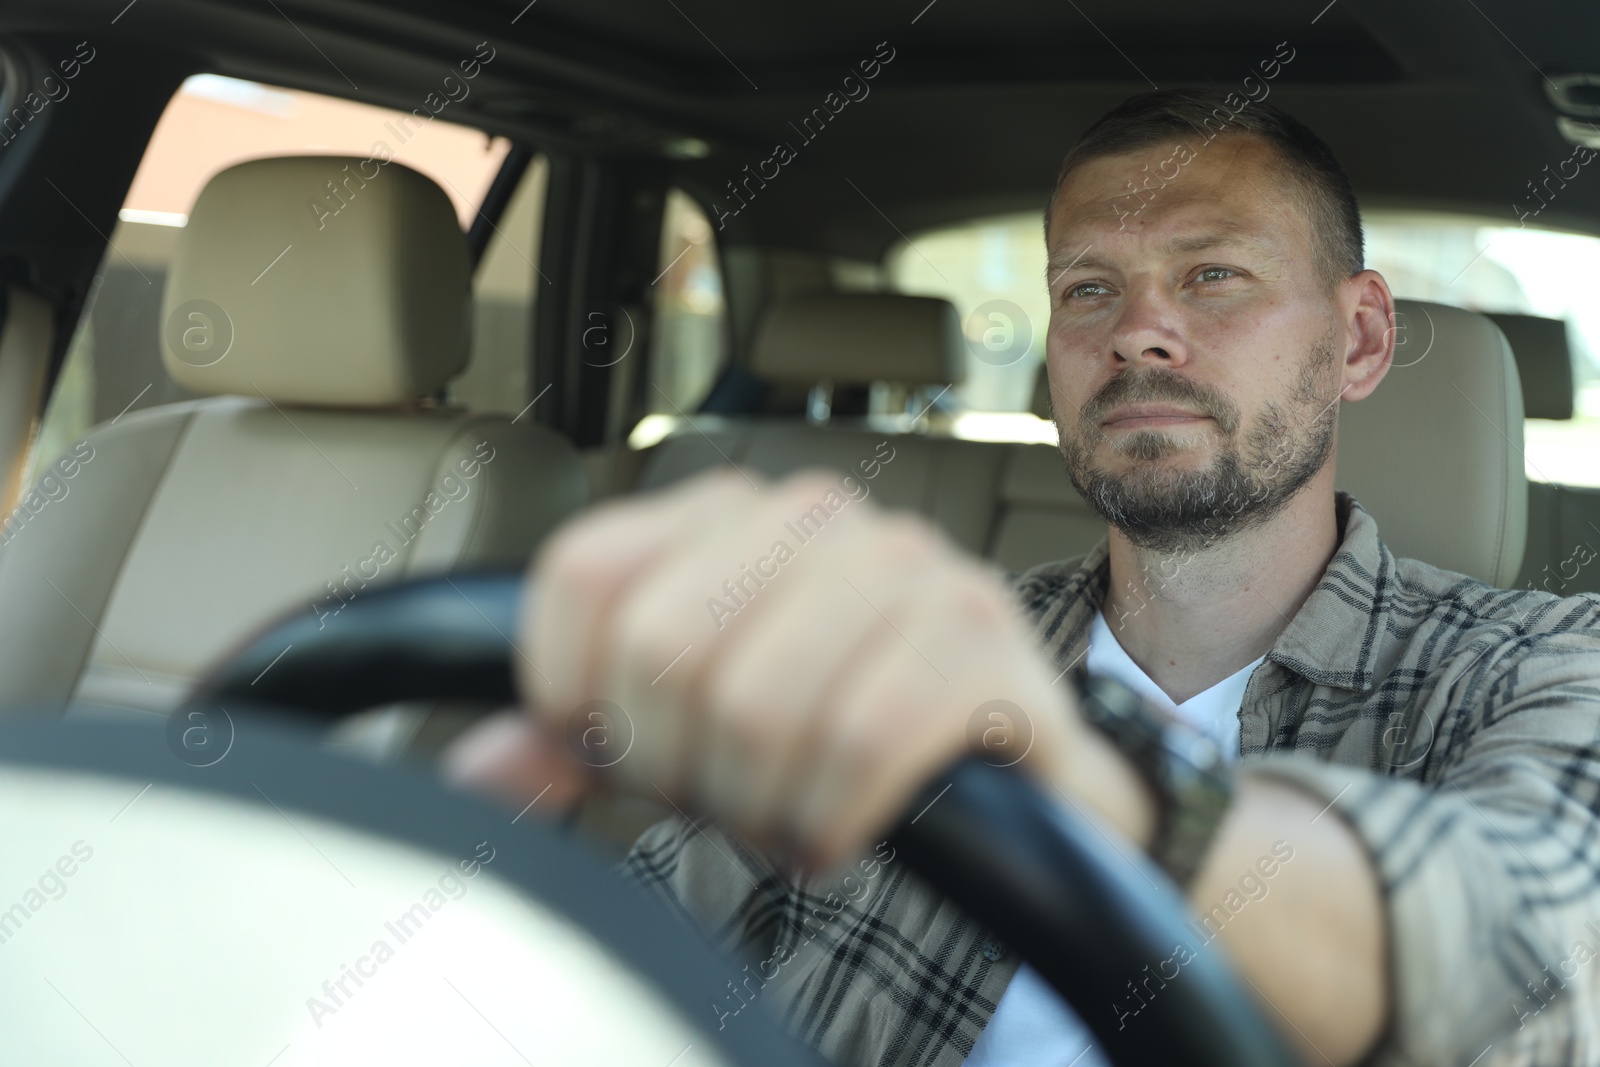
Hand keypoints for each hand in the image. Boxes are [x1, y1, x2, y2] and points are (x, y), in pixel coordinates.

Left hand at [449, 468, 1143, 867]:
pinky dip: (832, 819)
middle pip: (659, 650)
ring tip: (788, 814)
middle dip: (677, 768)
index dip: (577, 695)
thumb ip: (578, 736)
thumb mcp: (689, 723)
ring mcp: (909, 567)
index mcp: (727, 512)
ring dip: (759, 806)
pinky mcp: (985, 638)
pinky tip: (840, 828)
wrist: (994, 760)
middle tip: (725, 797)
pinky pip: (864, 742)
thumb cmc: (829, 726)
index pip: (585, 575)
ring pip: (756, 704)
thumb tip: (486, 769)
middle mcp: (817, 517)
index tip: (623, 752)